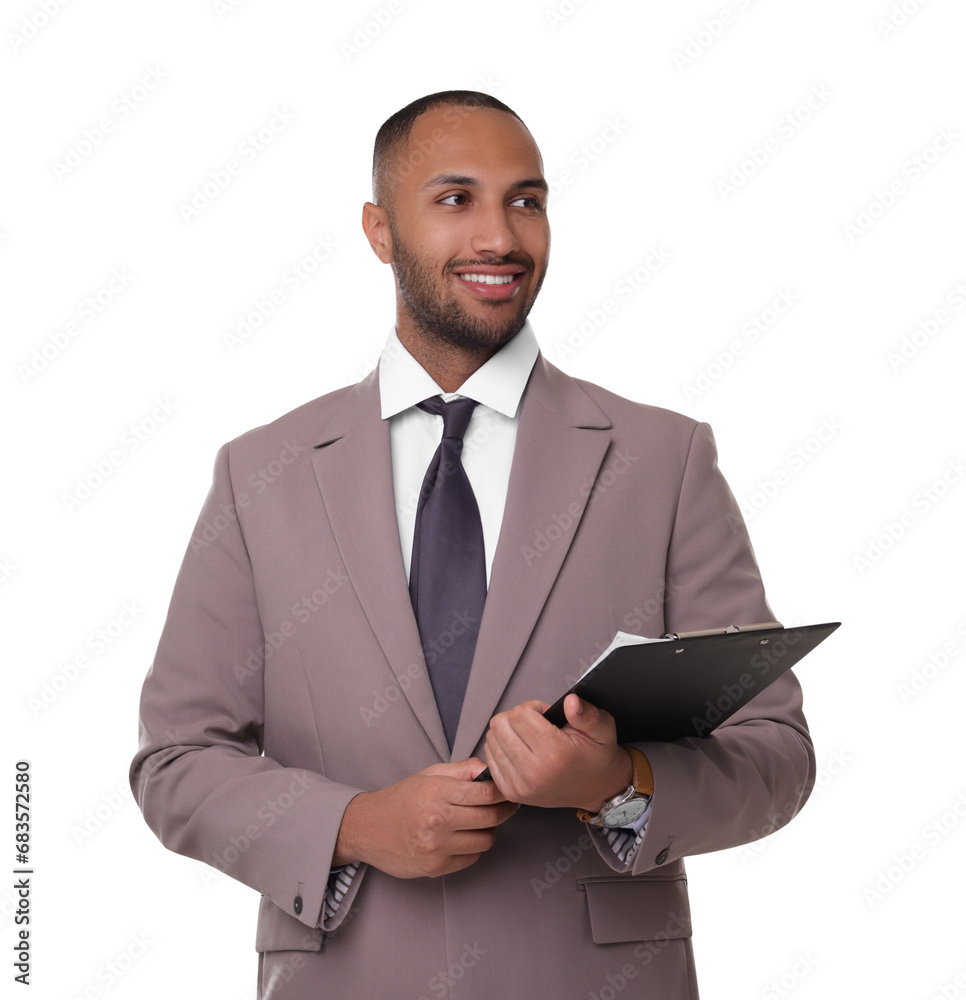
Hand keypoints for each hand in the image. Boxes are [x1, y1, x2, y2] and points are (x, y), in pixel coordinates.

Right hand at [333, 757, 517, 878]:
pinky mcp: (436, 868)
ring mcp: (437, 847)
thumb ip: (462, 769)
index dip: (503, 792)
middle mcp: (438, 820)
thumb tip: (489, 770)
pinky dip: (473, 848)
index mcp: (437, 793)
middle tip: (504, 806)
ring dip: (488, 831)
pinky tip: (461, 838)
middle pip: (491, 818)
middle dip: (503, 811)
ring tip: (478, 822)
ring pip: (486, 840)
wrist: (367, 828)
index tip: (507, 792)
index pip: (487, 794)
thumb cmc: (400, 798)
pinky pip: (472, 858)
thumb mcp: (429, 774)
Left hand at [483, 695, 632, 811]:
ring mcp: (520, 785)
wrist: (596, 789)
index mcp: (555, 754)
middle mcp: (534, 772)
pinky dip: (502, 749)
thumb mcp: (603, 729)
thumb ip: (586, 714)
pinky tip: (521, 750)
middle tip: (536, 725)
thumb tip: (570, 701)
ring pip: (492, 739)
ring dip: (508, 733)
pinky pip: (490, 758)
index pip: (520, 714)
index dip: (533, 707)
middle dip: (517, 717)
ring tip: (530, 738)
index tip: (546, 715)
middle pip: (500, 724)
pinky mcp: (511, 792)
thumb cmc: (597, 757)